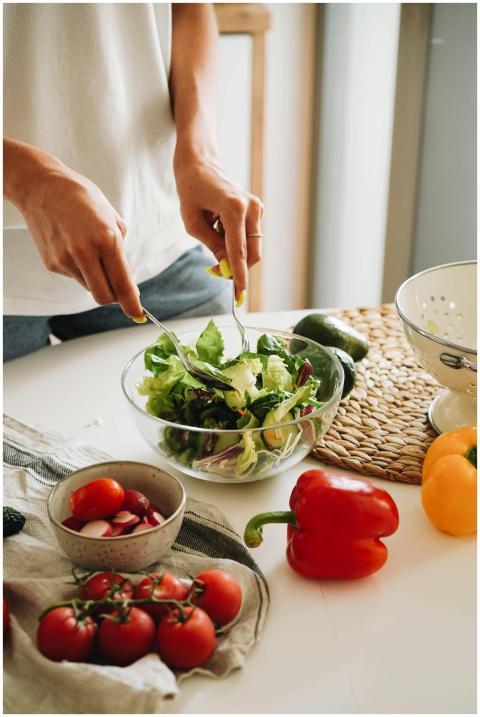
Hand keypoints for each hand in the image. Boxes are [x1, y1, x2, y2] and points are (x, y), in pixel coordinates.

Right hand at [4, 139, 142, 317]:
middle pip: (104, 296)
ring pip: (89, 287)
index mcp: (106, 239)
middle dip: (114, 297)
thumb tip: (124, 276)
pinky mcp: (51, 262)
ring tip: (90, 252)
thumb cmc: (81, 197)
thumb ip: (120, 248)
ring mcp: (65, 259)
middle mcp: (85, 252)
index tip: (137, 314)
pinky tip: (73, 246)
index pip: (122, 284)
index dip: (132, 304)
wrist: (41, 186)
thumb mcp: (111, 216)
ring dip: (96, 279)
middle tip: (118, 288)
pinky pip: (74, 276)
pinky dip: (80, 269)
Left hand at [174, 153, 263, 299]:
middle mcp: (251, 207)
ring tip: (212, 236)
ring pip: (252, 247)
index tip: (240, 294)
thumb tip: (226, 268)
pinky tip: (220, 227)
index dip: (239, 275)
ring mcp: (257, 208)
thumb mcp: (193, 223)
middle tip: (216, 271)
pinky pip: (250, 237)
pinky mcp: (257, 210)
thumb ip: (212, 246)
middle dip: (237, 267)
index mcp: (234, 208)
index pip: (239, 250)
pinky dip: (237, 242)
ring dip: (235, 253)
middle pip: (252, 253)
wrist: (201, 163)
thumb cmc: (191, 189)